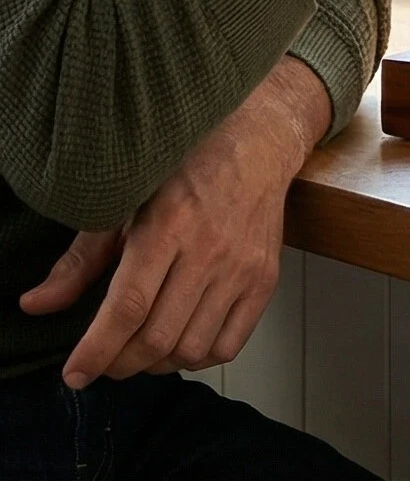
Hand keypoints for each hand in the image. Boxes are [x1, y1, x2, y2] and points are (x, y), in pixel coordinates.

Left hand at [21, 58, 329, 385]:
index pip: (128, 307)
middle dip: (120, 364)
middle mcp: (210, 249)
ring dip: (157, 365)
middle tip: (105, 362)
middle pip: (157, 337)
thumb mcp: (126, 204)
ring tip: (142, 350)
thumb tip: (35, 305)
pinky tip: (182, 340)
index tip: (74, 374)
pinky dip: (198, 358)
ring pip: (191, 349)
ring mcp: (242, 266)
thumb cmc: (186, 171)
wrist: (258, 145)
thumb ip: (81, 259)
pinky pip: (228, 345)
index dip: (96, 350)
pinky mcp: (266, 278)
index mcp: (168, 225)